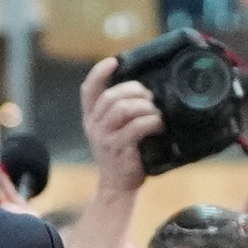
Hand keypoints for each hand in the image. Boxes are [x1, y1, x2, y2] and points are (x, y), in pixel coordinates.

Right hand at [80, 57, 158, 195]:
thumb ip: (120, 111)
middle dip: (135, 91)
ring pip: (123, 109)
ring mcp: (104, 138)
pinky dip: (151, 122)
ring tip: (156, 114)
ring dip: (145, 107)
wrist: (118, 185)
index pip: (89, 90)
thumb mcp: (114, 131)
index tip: (114, 61)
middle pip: (111, 96)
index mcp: (91, 118)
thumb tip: (147, 90)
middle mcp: (94, 126)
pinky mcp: (119, 149)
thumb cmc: (123, 153)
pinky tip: (158, 126)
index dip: (99, 73)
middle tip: (150, 98)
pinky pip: (136, 127)